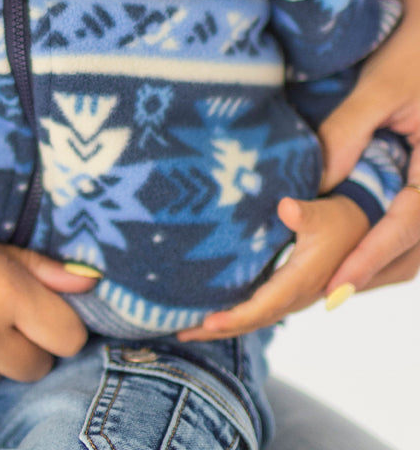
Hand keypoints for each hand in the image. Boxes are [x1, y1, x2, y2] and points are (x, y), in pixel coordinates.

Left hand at [177, 194, 367, 341]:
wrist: (360, 230)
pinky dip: (235, 315)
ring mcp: (292, 296)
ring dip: (223, 326)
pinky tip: (211, 314)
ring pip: (255, 318)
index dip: (235, 317)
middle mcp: (296, 295)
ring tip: (186, 329)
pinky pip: (258, 309)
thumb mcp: (323, 214)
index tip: (207, 322)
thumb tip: (286, 207)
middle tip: (180, 333)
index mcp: (301, 281)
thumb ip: (304, 213)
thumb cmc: (337, 219)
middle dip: (218, 329)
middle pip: (253, 320)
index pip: (264, 307)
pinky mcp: (287, 290)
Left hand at [317, 0, 419, 290]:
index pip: (410, 223)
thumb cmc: (415, 45)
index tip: (336, 284)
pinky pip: (415, 223)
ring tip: (330, 285)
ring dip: (380, 264)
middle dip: (373, 273)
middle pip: (418, 248)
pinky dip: (388, 244)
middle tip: (323, 297)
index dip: (371, 255)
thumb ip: (349, 131)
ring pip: (419, 244)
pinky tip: (352, 252)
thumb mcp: (382, 85)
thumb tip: (316, 183)